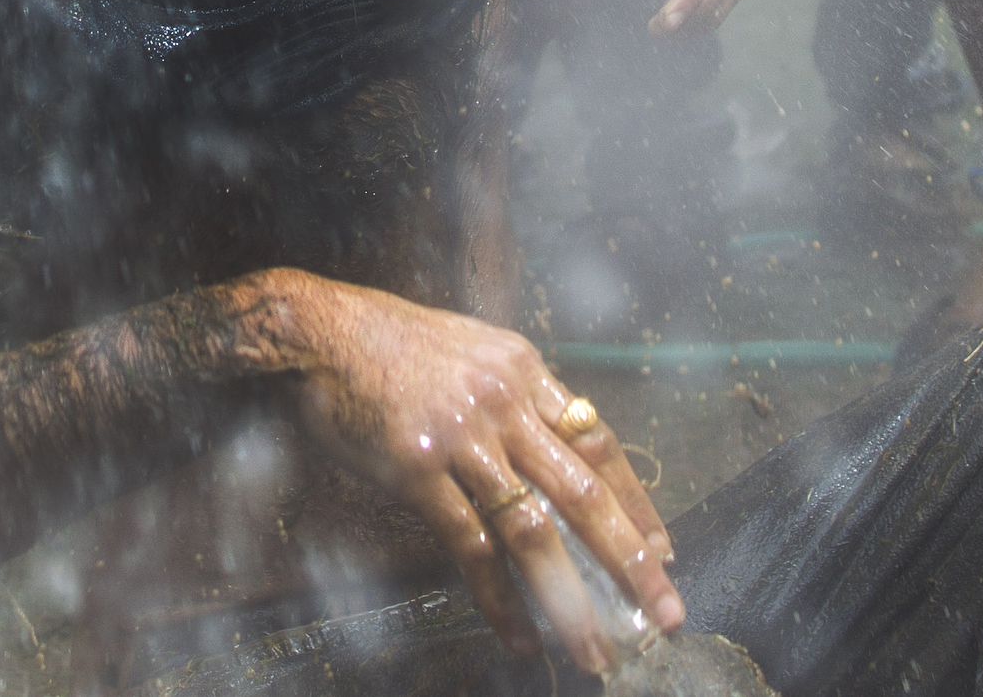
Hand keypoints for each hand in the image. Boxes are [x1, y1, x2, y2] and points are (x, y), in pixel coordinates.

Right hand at [273, 271, 679, 672]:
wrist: (318, 332)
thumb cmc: (391, 344)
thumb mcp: (472, 352)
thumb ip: (514, 397)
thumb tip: (557, 448)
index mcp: (523, 372)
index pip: (598, 442)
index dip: (635, 502)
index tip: (662, 550)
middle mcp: (503, 403)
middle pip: (583, 491)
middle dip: (629, 560)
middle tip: (664, 611)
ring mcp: (461, 437)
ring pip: (532, 530)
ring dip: (569, 598)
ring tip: (593, 650)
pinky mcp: (417, 469)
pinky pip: (470, 546)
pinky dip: (499, 598)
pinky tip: (518, 634)